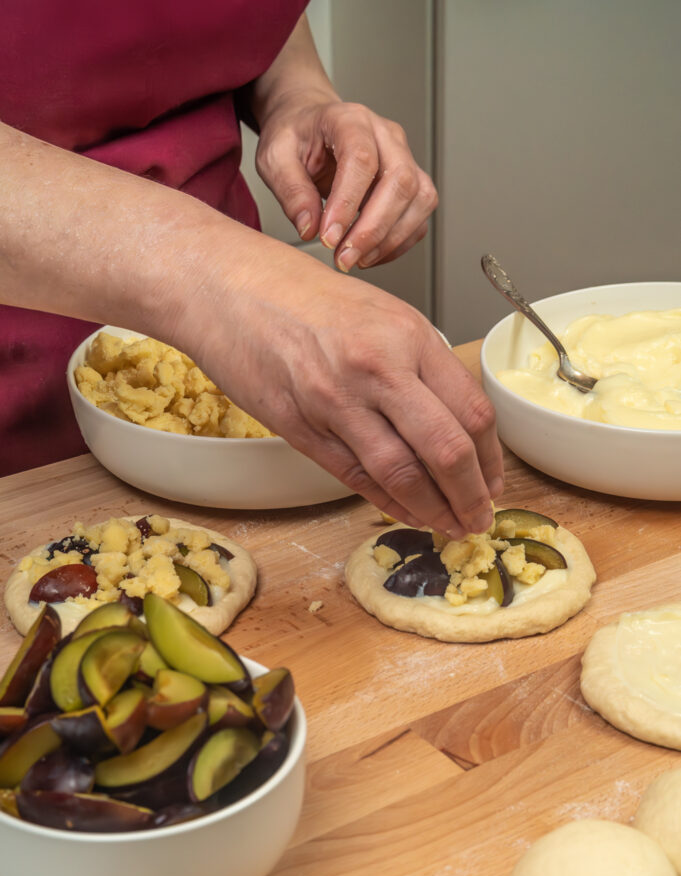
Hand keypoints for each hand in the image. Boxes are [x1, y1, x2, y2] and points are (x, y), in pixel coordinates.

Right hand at [183, 237, 503, 537]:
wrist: (227, 287)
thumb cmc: (301, 295)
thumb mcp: (380, 313)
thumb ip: (419, 364)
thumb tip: (455, 422)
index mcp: (409, 335)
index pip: (472, 412)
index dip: (491, 460)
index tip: (494, 482)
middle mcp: (378, 368)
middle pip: (447, 450)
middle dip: (471, 497)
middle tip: (479, 518)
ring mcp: (337, 401)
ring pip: (402, 474)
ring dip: (433, 511)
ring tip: (449, 526)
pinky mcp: (301, 427)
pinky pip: (355, 477)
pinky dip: (387, 502)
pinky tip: (405, 513)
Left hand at [255, 94, 437, 272]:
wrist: (311, 126)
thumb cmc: (295, 136)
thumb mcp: (275, 157)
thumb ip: (291, 190)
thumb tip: (310, 228)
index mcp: (350, 119)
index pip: (361, 160)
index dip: (347, 204)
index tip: (328, 237)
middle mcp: (386, 135)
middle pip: (400, 181)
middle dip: (373, 229)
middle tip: (344, 257)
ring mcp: (404, 158)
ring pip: (419, 199)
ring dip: (391, 239)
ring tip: (356, 259)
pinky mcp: (411, 183)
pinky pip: (419, 217)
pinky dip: (399, 243)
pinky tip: (370, 254)